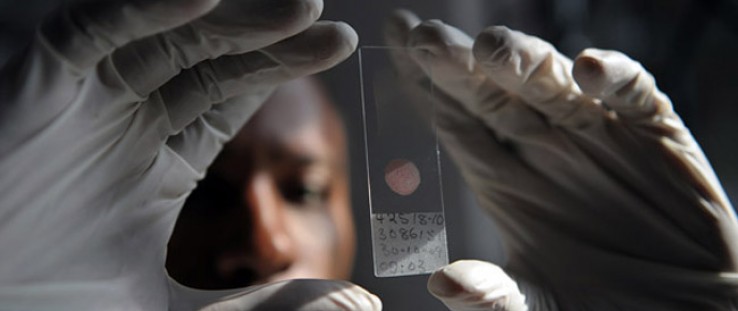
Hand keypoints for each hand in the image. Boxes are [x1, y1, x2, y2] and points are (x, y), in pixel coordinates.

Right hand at [0, 0, 379, 309]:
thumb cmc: (56, 304)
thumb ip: (262, 305)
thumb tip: (353, 306)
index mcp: (160, 156)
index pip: (232, 96)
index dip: (283, 68)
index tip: (338, 47)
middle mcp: (128, 116)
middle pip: (213, 60)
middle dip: (272, 40)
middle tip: (331, 26)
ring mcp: (86, 95)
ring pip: (169, 36)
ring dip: (232, 20)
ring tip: (301, 9)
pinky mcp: (40, 81)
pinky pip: (96, 31)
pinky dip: (145, 13)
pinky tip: (203, 2)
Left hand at [386, 9, 737, 309]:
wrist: (684, 305)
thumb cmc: (604, 301)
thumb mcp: (540, 304)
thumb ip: (494, 296)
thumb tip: (444, 286)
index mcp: (501, 174)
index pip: (451, 117)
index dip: (423, 80)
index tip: (396, 39)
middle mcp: (540, 143)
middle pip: (488, 91)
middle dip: (456, 62)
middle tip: (425, 36)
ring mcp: (593, 130)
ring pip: (550, 81)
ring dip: (523, 60)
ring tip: (492, 49)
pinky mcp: (650, 129)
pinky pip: (631, 93)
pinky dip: (614, 79)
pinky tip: (590, 71)